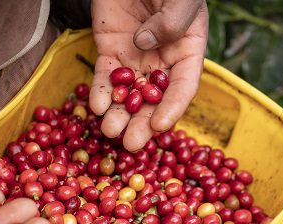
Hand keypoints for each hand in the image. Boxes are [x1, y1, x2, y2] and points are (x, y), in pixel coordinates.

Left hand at [90, 0, 207, 151]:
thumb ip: (172, 20)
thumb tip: (145, 44)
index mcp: (186, 52)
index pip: (182, 88)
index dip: (173, 108)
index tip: (160, 125)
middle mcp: (161, 63)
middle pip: (153, 101)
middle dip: (141, 124)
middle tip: (131, 144)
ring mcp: (134, 61)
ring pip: (127, 96)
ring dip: (119, 116)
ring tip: (109, 131)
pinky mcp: (110, 54)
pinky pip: (105, 79)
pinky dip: (100, 94)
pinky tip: (97, 107)